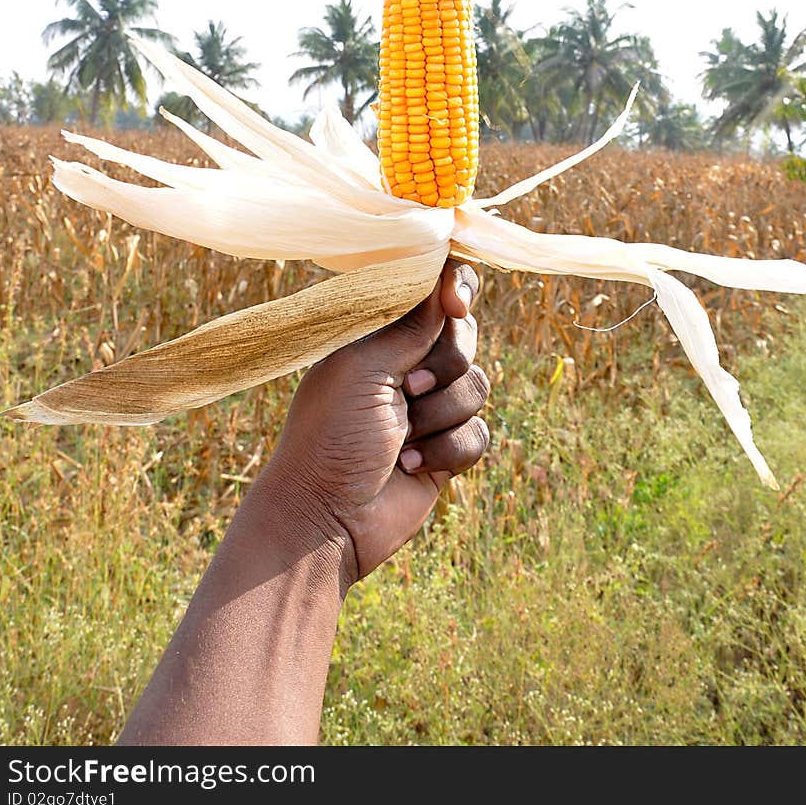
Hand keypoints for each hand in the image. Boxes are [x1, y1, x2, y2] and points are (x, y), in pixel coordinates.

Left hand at [254, 260, 489, 590]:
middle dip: (445, 365)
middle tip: (409, 387)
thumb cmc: (331, 436)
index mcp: (377, 335)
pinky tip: (411, 467)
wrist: (326, 520)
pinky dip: (447, 451)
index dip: (455, 289)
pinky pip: (480, 433)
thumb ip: (411, 325)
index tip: (456, 306)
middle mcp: (405, 365)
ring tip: (402, 438)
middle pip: (465, 337)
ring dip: (441, 415)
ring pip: (478, 386)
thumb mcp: (365, 368)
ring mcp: (428, 407)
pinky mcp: (446, 449)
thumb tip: (448, 284)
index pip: (431, 291)